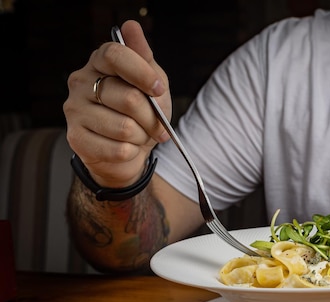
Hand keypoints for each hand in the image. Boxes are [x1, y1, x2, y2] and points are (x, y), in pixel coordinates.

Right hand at [63, 20, 170, 188]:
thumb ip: (145, 59)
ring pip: (125, 127)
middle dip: (152, 117)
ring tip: (139, 135)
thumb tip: (131, 27)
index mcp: (99, 63)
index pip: (115, 55)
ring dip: (142, 136)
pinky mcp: (76, 138)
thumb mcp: (151, 83)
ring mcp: (74, 110)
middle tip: (156, 125)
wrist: (128, 150)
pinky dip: (132, 151)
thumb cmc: (141, 113)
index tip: (159, 89)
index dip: (143, 73)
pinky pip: (118, 149)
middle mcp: (81, 82)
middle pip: (129, 98)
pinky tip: (127, 147)